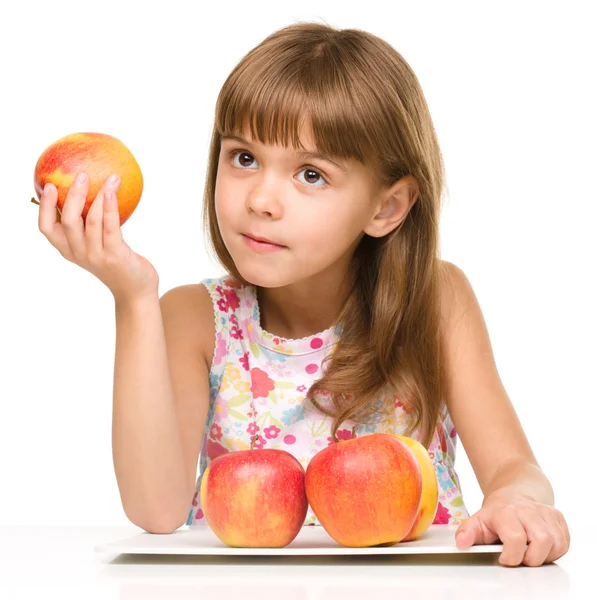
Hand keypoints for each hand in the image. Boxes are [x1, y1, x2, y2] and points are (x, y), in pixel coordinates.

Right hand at [38, 172, 158, 303]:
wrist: (136, 292)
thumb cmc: (117, 264)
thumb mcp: (98, 247)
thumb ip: (91, 228)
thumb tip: (96, 193)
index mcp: (69, 250)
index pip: (47, 229)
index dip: (44, 207)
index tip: (48, 186)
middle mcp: (80, 253)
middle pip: (68, 220)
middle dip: (72, 195)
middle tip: (81, 175)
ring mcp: (97, 256)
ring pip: (91, 220)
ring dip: (100, 196)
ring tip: (111, 178)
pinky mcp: (115, 256)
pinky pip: (110, 227)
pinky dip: (109, 208)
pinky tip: (112, 193)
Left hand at [455, 492, 569, 566]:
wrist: (513, 493)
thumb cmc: (496, 513)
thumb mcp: (478, 521)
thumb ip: (467, 533)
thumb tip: (461, 542)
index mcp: (506, 512)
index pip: (516, 538)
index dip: (512, 556)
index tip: (505, 558)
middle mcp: (528, 510)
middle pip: (542, 541)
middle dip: (531, 558)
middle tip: (520, 556)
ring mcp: (545, 512)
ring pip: (556, 543)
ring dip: (544, 555)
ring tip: (530, 551)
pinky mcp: (558, 517)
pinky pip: (564, 542)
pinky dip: (555, 550)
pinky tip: (540, 546)